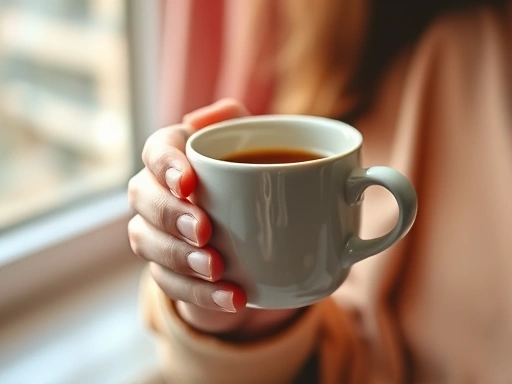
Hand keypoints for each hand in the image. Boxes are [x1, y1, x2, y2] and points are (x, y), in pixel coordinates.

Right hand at [128, 99, 300, 338]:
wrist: (259, 232)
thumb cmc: (253, 177)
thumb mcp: (255, 144)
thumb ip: (235, 121)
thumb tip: (202, 119)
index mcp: (177, 155)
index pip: (156, 149)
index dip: (166, 165)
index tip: (190, 184)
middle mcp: (157, 190)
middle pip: (142, 197)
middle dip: (170, 215)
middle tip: (205, 231)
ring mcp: (157, 231)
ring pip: (146, 242)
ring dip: (179, 258)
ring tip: (217, 268)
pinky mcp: (168, 268)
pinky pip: (169, 282)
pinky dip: (200, 294)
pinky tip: (233, 298)